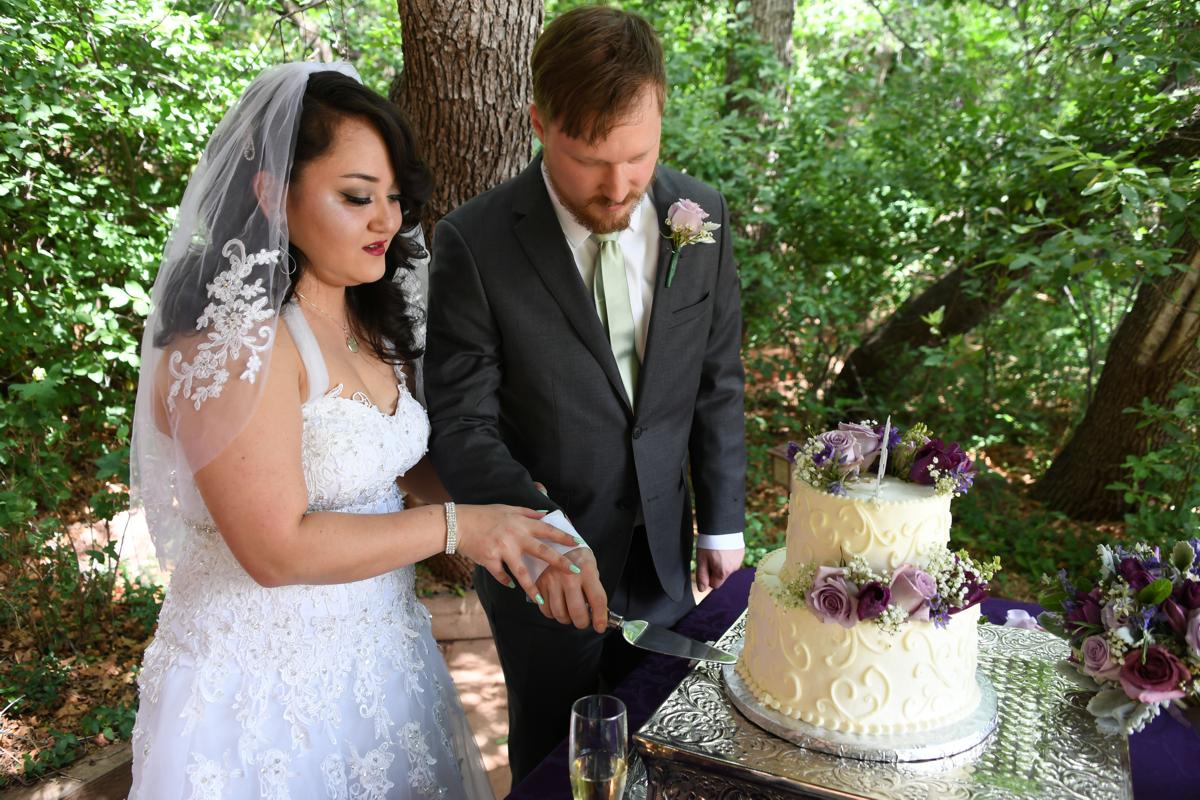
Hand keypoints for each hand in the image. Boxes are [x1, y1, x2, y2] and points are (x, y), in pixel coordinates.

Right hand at [455, 505, 580, 603]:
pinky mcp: (490, 560)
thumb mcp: (508, 509)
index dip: (563, 537)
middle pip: (542, 552)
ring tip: (540, 599)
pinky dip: (507, 581)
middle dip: (560, 562)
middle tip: (574, 571)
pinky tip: (512, 586)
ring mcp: (502, 550)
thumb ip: (527, 512)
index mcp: (521, 523)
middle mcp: (514, 537)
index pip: (547, 530)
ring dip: (532, 586)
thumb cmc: (484, 515)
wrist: (458, 523)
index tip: (577, 544)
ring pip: (521, 571)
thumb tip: (545, 514)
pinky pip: (501, 575)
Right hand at [534, 547, 607, 632]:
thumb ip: (594, 590)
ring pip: (560, 613)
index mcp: (586, 570)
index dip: (600, 618)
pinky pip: (546, 609)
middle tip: (584, 622)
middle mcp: (568, 576)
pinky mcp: (539, 583)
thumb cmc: (578, 557)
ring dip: (567, 620)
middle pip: (577, 611)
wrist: (556, 542)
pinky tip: (559, 608)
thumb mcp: (591, 568)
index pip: (597, 600)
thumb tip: (597, 613)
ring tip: (571, 615)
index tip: (600, 626)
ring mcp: (552, 580)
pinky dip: (553, 614)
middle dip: (582, 623)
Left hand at [696, 547, 743, 592]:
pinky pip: (733, 560)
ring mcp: (739, 561)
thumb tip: (702, 589)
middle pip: (721, 576)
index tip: (705, 566)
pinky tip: (723, 547)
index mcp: (723, 572)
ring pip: (727, 568)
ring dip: (722, 563)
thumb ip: (702, 576)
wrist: (722, 526)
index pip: (715, 585)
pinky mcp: (741, 553)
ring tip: (716, 550)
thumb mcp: (701, 560)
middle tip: (710, 556)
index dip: (708, 577)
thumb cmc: (710, 543)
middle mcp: (733, 569)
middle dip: (715, 570)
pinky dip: (728, 556)